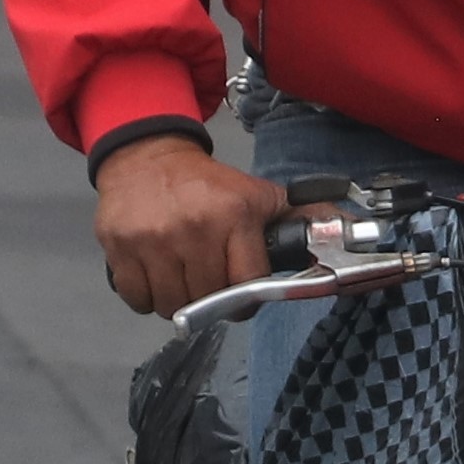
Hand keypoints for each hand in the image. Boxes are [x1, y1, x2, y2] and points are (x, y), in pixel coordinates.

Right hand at [96, 132, 289, 318]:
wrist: (147, 157)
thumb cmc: (206, 185)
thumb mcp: (257, 194)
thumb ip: (302, 215)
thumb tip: (345, 227)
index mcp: (233, 215)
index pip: (247, 285)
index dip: (246, 298)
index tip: (242, 294)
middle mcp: (193, 228)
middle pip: (209, 300)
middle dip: (212, 298)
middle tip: (208, 279)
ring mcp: (152, 240)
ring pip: (172, 306)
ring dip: (178, 301)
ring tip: (181, 275)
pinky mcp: (119, 247)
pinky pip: (138, 300)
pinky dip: (147, 297)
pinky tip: (155, 274)